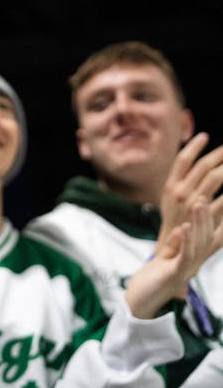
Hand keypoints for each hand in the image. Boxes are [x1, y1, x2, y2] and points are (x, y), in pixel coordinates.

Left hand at [126, 195, 221, 318]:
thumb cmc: (151, 279)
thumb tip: (182, 227)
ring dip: (198, 223)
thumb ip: (175, 243)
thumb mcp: (165, 257)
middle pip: (205, 238)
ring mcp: (186, 271)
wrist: (138, 302)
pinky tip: (183, 226)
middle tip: (204, 197)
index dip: (213, 223)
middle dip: (206, 217)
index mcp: (192, 260)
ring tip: (198, 204)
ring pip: (198, 244)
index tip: (212, 203)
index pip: (207, 239)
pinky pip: (184, 256)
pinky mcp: (175, 275)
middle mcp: (193, 265)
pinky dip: (185, 240)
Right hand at [157, 132, 222, 255]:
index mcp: (170, 186)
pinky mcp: (206, 217)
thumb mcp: (172, 198)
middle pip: (202, 166)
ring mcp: (193, 205)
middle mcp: (180, 193)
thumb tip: (197, 164)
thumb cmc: (175, 221)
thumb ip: (182, 182)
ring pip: (214, 178)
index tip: (205, 136)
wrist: (172, 250)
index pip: (182, 160)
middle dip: (219, 155)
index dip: (194, 146)